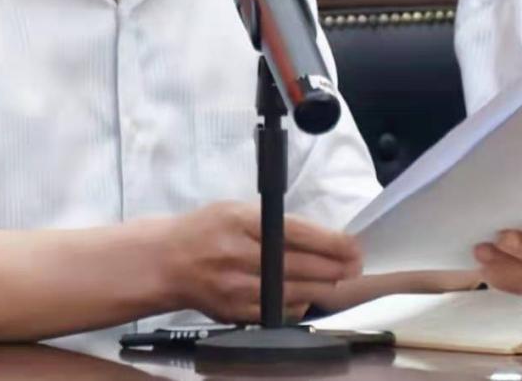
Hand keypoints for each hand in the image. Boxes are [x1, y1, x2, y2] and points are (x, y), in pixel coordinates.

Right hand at [161, 201, 361, 323]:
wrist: (166, 261)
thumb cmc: (205, 229)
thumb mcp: (236, 210)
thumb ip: (273, 222)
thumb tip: (321, 239)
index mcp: (240, 221)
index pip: (297, 233)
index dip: (332, 242)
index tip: (353, 245)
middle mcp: (238, 254)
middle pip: (302, 266)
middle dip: (336, 267)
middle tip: (355, 265)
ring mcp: (237, 287)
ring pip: (295, 292)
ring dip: (323, 287)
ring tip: (338, 280)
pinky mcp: (236, 312)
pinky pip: (279, 312)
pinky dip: (299, 305)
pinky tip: (308, 296)